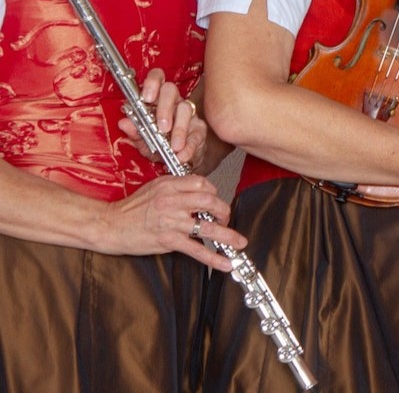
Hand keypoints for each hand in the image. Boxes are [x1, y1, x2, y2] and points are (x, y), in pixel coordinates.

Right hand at [98, 174, 247, 271]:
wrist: (110, 225)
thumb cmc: (131, 208)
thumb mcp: (154, 187)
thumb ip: (177, 187)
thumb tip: (199, 192)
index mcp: (170, 185)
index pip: (202, 184)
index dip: (214, 192)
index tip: (215, 200)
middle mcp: (173, 201)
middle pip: (210, 201)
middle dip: (223, 211)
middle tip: (225, 218)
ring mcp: (171, 222)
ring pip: (207, 226)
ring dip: (227, 234)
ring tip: (239, 242)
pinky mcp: (168, 241)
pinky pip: (196, 250)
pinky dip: (213, 257)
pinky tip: (225, 263)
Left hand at [118, 69, 206, 167]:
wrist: (178, 163)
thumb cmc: (159, 147)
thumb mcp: (144, 142)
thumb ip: (135, 132)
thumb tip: (124, 123)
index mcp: (156, 100)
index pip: (157, 79)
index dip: (152, 83)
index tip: (147, 98)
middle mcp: (173, 102)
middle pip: (170, 90)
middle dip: (165, 108)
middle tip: (162, 127)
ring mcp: (188, 114)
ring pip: (185, 109)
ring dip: (179, 129)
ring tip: (173, 147)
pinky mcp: (199, 129)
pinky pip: (196, 134)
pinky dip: (188, 147)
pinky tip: (181, 156)